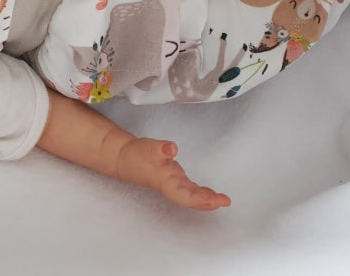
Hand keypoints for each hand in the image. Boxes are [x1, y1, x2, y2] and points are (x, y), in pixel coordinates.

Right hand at [116, 138, 230, 210]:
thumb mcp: (145, 148)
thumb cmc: (134, 155)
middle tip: (225, 201)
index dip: (200, 200)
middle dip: (208, 202)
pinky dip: (202, 193)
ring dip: (207, 199)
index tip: (216, 200)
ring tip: (222, 200)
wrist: (124, 158)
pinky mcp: (174, 179)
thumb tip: (171, 148)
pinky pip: (191, 190)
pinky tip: (210, 194)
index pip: (184, 195)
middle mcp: (171, 185)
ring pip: (192, 195)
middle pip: (191, 198)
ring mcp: (173, 183)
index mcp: (164, 181)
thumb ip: (158, 148)